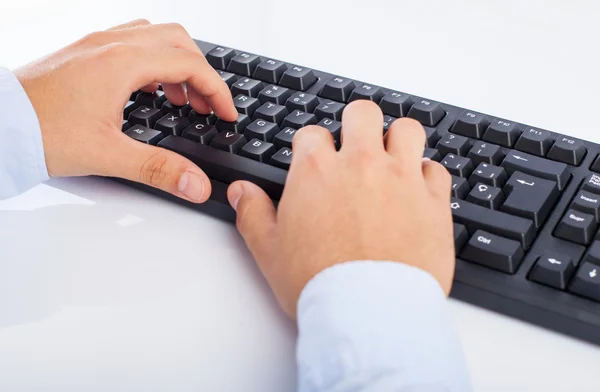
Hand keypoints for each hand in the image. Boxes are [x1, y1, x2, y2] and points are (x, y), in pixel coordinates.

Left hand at [14, 19, 236, 202]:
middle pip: (178, 40)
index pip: (190, 64)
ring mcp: (96, 44)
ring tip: (182, 100)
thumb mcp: (106, 155)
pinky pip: (132, 42)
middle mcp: (110, 44)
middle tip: (208, 105)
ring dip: (177, 64)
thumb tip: (196, 184)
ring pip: (155, 36)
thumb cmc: (38, 131)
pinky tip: (148, 90)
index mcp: (121, 62)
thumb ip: (159, 169)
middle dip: (201, 72)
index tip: (226, 113)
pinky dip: (153, 61)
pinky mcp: (84, 52)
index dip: (217, 90)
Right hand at [226, 101, 453, 317]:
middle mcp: (360, 164)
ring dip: (398, 139)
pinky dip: (427, 177)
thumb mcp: (269, 250)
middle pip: (361, 113)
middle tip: (356, 144)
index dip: (311, 146)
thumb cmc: (320, 283)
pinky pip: (437, 169)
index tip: (315, 161)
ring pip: (406, 129)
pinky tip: (418, 192)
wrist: (368, 312)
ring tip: (392, 158)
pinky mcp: (433, 200)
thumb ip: (252, 213)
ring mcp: (401, 178)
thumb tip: (241, 192)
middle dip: (356, 123)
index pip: (312, 133)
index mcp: (317, 171)